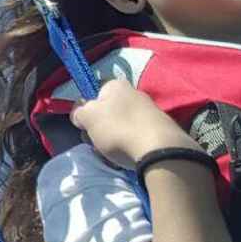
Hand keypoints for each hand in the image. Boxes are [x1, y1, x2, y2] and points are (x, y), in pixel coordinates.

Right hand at [69, 80, 196, 169]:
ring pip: (122, 126)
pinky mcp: (162, 129)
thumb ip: (78, 111)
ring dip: (115, 140)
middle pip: (108, 112)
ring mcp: (151, 111)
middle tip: (98, 142)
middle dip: (101, 128)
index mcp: (117, 85)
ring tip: (115, 154)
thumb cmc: (118, 129)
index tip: (87, 126)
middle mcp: (135, 93)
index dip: (88, 110)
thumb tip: (81, 113)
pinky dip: (132, 146)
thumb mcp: (87, 117)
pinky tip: (131, 156)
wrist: (159, 150)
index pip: (95, 94)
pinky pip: (138, 136)